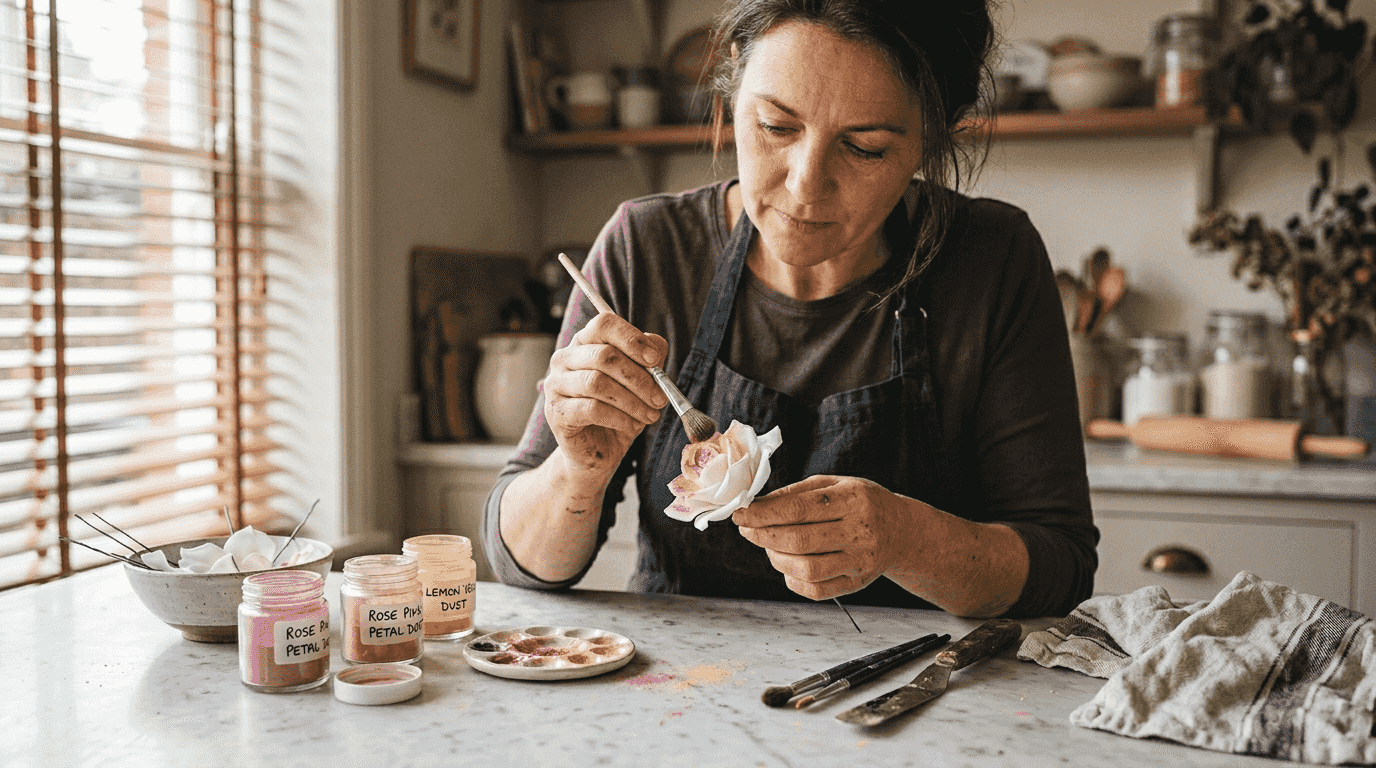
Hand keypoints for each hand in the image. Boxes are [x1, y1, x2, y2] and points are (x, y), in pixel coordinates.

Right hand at [543, 313, 668, 477]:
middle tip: (660, 398)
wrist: (597, 451)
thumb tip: (656, 350)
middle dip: (639, 378)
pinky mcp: (556, 412)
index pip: (604, 324)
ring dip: (632, 401)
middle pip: (604, 356)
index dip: (632, 339)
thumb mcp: (640, 383)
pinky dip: (619, 418)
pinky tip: (632, 426)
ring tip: (650, 416)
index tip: (655, 360)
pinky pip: (591, 409)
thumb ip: (649, 360)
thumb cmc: (618, 411)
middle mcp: (565, 358)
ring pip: (598, 383)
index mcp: (586, 342)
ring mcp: (556, 384)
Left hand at [732, 475, 917, 600]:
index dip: (764, 513)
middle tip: (747, 529)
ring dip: (776, 558)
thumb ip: (797, 493)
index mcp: (853, 500)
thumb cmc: (860, 503)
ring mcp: (860, 561)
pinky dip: (793, 580)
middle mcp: (860, 531)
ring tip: (769, 546)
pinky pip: (817, 591)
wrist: (902, 530)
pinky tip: (788, 566)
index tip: (741, 513)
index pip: (800, 508)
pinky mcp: (857, 583)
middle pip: (800, 540)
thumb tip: (757, 505)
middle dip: (764, 535)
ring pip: (807, 569)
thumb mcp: (835, 484)